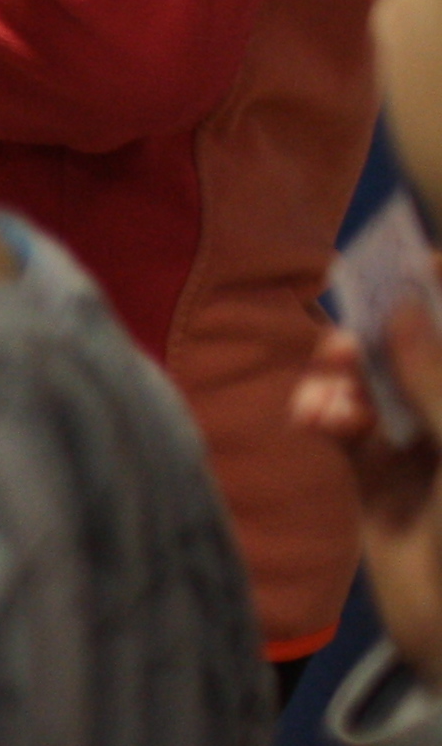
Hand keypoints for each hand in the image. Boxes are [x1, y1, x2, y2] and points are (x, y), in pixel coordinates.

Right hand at [292, 297, 441, 678]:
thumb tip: (401, 308)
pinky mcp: (382, 482)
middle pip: (425, 352)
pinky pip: (347, 428)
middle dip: (386, 333)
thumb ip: (436, 377)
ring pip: (380, 384)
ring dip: (346, 375)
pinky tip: (315, 418)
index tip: (416, 263)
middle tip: (351, 326)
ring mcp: (430, 451)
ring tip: (328, 381)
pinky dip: (327, 414)